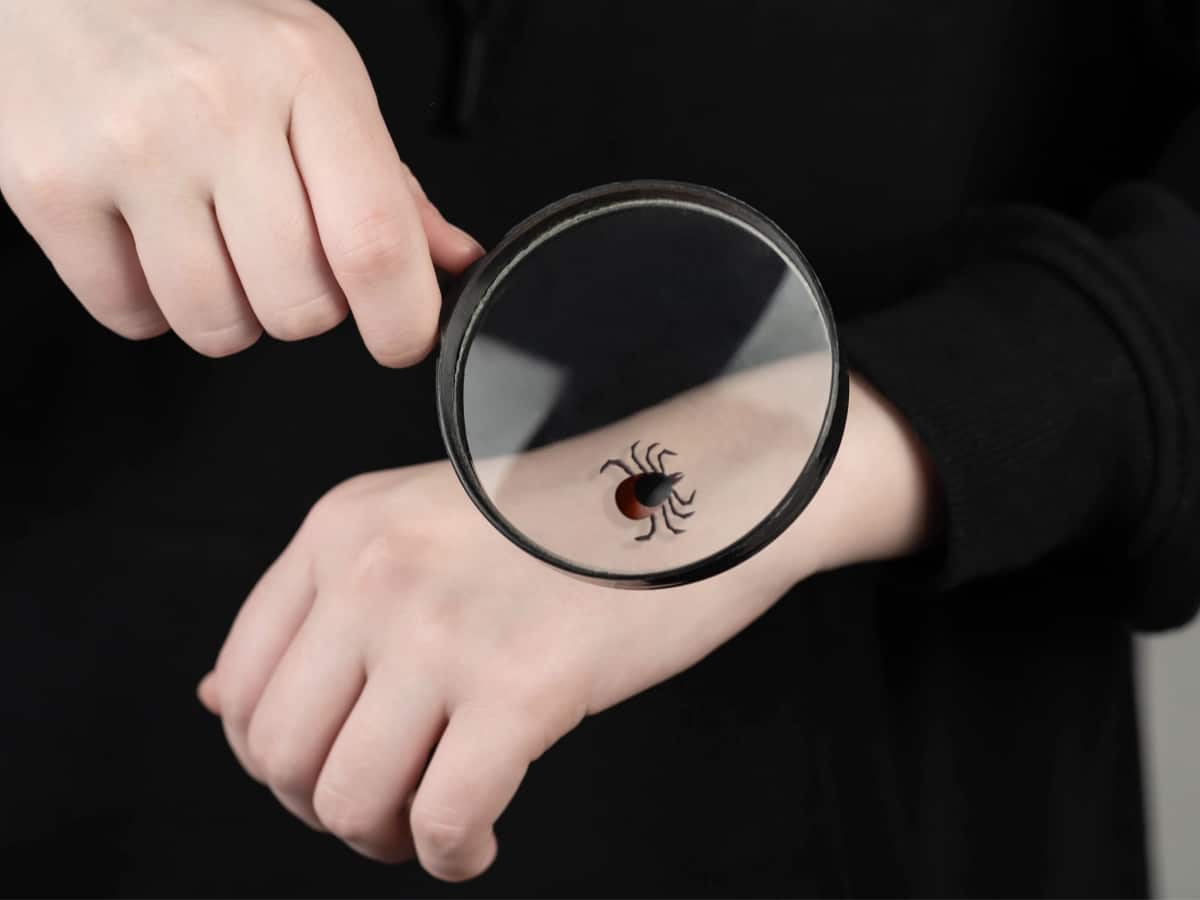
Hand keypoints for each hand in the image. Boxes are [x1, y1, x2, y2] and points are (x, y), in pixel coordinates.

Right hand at [0, 0, 481, 362]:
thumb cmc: (197, 23)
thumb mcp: (312, 72)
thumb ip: (387, 178)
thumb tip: (448, 261)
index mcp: (306, 74)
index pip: (375, 242)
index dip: (401, 319)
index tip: (401, 338)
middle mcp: (218, 108)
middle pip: (299, 306)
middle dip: (302, 307)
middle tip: (279, 254)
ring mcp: (129, 150)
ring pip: (216, 325)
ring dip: (227, 313)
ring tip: (209, 242)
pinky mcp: (51, 188)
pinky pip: (130, 316)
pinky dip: (150, 303)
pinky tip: (150, 240)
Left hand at [197, 372, 937, 880]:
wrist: (690, 491)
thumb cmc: (564, 518)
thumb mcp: (417, 528)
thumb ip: (319, 607)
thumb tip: (216, 699)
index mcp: (342, 528)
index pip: (240, 678)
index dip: (274, 755)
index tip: (330, 766)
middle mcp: (375, 574)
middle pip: (281, 754)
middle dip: (324, 807)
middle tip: (385, 808)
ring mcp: (444, 629)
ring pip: (348, 800)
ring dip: (385, 839)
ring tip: (434, 823)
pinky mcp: (522, 685)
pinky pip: (442, 821)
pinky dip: (451, 856)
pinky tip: (480, 839)